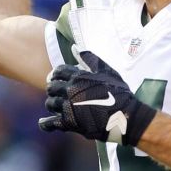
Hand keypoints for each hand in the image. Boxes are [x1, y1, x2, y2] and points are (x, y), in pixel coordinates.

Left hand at [39, 49, 156, 145]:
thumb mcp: (107, 71)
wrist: (125, 117)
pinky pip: (50, 123)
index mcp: (78, 77)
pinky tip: (44, 122)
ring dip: (52, 104)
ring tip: (57, 105)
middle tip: (58, 92)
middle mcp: (70, 91)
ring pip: (50, 104)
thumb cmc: (119, 93)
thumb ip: (90, 59)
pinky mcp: (70, 123)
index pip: (58, 71)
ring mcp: (68, 108)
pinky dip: (46, 123)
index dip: (57, 75)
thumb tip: (74, 47)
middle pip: (51, 87)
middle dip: (53, 89)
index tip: (59, 78)